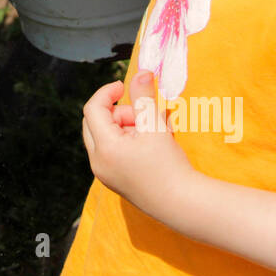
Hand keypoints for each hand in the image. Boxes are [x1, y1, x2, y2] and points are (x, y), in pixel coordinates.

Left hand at [81, 71, 193, 215]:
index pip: (93, 109)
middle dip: (119, 113)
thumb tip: (140, 71)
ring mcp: (104, 173)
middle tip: (144, 116)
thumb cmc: (168, 164)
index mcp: (103, 148)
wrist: (182, 204)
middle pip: (95, 122)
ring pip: (106, 136)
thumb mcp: (155, 125)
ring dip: (127, 126)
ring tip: (156, 131)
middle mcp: (98, 162)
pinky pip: (113, 151)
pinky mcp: (115, 180)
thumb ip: (144, 96)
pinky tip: (154, 143)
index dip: (107, 93)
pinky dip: (129, 141)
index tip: (125, 87)